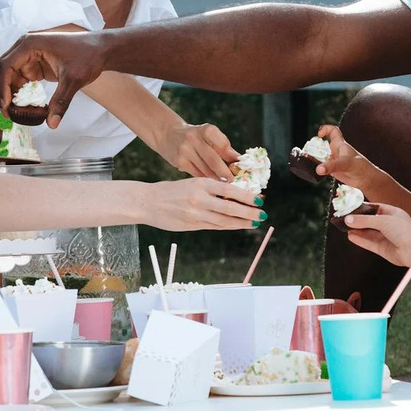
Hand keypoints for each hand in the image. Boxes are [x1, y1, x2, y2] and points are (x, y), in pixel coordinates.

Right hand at [0, 31, 107, 127]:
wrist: (100, 50)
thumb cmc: (88, 56)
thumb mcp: (73, 80)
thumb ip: (61, 102)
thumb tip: (52, 124)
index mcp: (29, 45)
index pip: (5, 66)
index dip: (1, 87)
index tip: (5, 107)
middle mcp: (24, 48)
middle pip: (0, 70)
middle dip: (0, 92)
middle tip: (6, 113)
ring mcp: (28, 56)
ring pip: (7, 76)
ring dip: (7, 94)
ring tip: (15, 113)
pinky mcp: (33, 64)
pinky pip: (18, 79)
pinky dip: (17, 93)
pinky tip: (23, 107)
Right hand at [139, 178, 263, 231]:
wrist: (148, 201)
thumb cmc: (171, 191)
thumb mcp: (191, 183)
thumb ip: (211, 189)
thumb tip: (235, 194)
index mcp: (200, 183)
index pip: (229, 190)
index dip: (246, 197)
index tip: (259, 200)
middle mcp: (199, 198)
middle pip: (230, 208)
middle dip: (249, 213)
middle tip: (263, 215)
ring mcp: (195, 213)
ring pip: (224, 220)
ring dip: (241, 222)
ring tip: (254, 223)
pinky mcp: (191, 225)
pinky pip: (214, 226)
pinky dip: (228, 226)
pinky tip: (237, 226)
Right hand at [155, 122, 238, 180]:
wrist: (168, 134)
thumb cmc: (196, 137)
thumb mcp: (209, 136)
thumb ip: (223, 147)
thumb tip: (238, 162)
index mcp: (206, 130)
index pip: (223, 146)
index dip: (232, 158)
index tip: (239, 167)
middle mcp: (194, 138)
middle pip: (214, 160)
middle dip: (225, 173)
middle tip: (233, 181)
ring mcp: (185, 151)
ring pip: (205, 170)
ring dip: (217, 180)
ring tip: (224, 185)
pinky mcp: (179, 162)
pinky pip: (197, 175)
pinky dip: (206, 180)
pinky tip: (211, 184)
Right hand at [314, 125, 387, 186]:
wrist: (366, 179)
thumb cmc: (360, 167)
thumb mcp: (345, 164)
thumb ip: (331, 166)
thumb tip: (318, 169)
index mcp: (340, 144)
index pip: (333, 131)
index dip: (325, 129)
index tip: (319, 135)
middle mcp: (336, 151)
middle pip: (322, 144)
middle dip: (314, 147)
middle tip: (308, 152)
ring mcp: (334, 160)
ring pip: (320, 156)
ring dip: (314, 158)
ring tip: (308, 162)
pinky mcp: (333, 170)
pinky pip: (322, 167)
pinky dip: (317, 168)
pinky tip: (314, 170)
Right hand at [342, 203, 410, 266]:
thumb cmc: (405, 230)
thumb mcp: (382, 220)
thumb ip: (364, 220)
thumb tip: (348, 219)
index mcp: (392, 213)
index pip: (374, 208)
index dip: (362, 208)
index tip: (350, 206)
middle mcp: (389, 225)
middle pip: (370, 221)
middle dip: (357, 220)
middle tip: (344, 218)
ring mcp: (386, 237)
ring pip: (368, 232)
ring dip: (357, 230)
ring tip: (344, 227)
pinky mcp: (383, 248)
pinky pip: (369, 243)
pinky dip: (360, 240)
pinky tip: (350, 236)